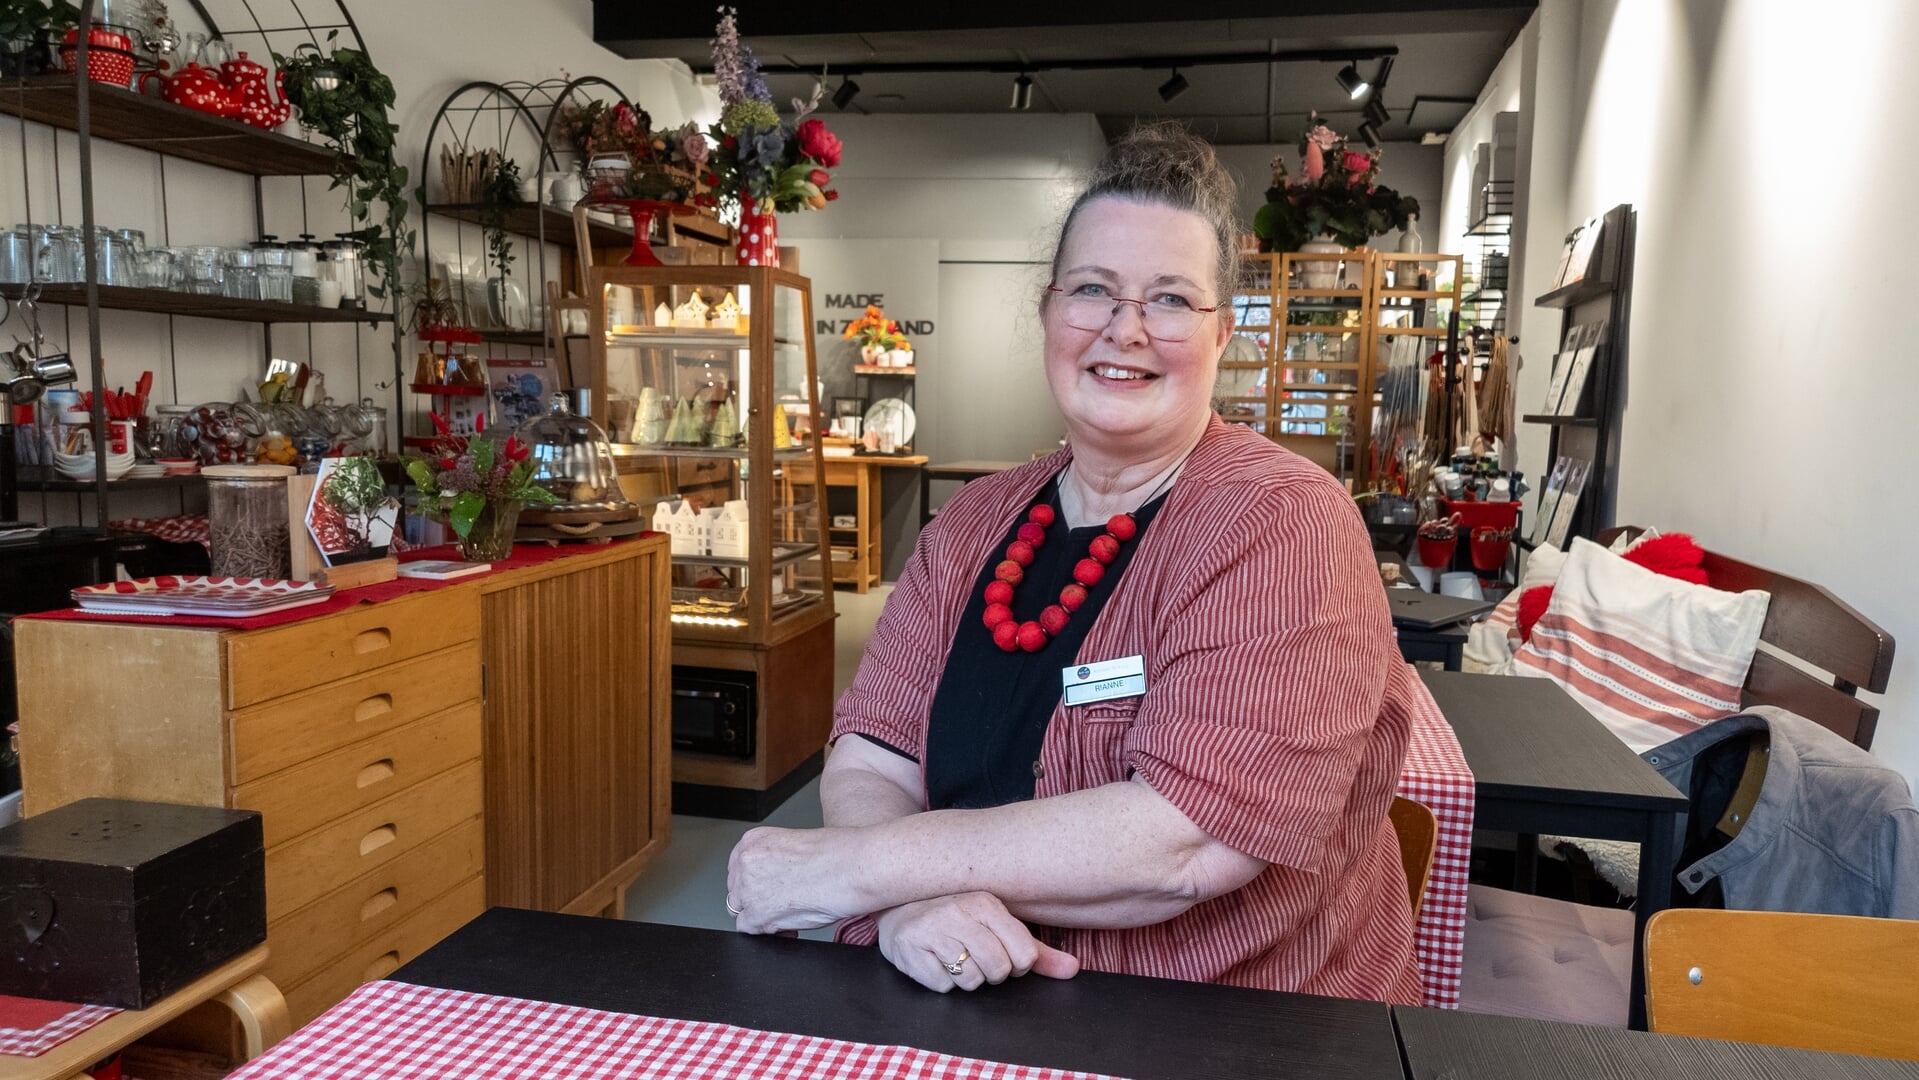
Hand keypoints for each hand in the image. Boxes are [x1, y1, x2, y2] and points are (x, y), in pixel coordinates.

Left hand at [726, 825, 866, 933]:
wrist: (852, 868)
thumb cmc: (838, 854)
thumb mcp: (797, 845)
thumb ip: (776, 861)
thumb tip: (775, 880)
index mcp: (754, 840)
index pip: (739, 866)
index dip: (757, 880)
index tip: (770, 886)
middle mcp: (746, 862)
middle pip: (737, 888)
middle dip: (758, 897)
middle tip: (783, 900)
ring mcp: (748, 889)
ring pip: (740, 909)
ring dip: (760, 913)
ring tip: (787, 913)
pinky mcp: (758, 915)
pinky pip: (747, 928)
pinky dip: (766, 930)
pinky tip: (788, 925)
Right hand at [876, 892, 1079, 992]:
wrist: (898, 906)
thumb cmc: (956, 919)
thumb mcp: (997, 925)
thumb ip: (1036, 950)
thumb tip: (1073, 970)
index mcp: (986, 903)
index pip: (1024, 955)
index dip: (1017, 965)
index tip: (1003, 954)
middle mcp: (958, 913)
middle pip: (998, 971)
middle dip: (990, 973)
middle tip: (974, 956)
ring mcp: (931, 931)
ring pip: (970, 982)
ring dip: (964, 978)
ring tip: (952, 955)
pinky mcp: (909, 950)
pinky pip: (942, 987)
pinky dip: (940, 981)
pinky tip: (933, 960)